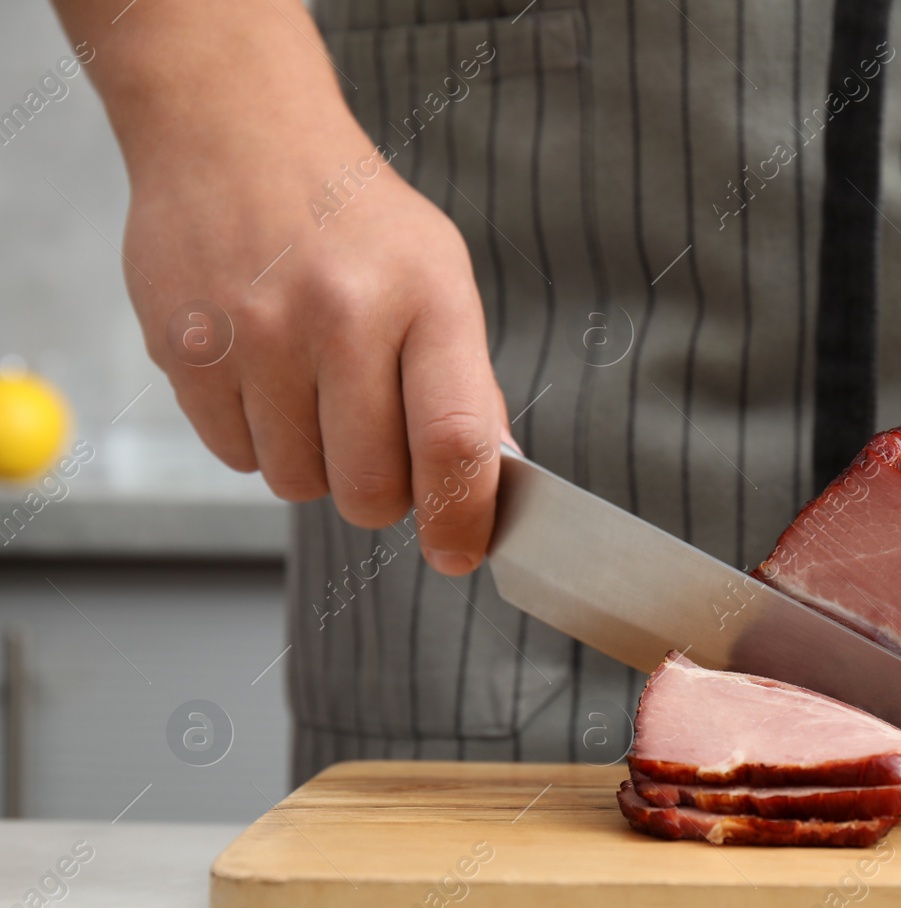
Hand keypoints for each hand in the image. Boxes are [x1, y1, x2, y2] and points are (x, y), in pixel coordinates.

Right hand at [121, 119, 507, 575]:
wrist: (237, 134)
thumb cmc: (354, 220)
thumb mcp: (440, 278)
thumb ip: (465, 386)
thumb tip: (487, 490)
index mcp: (426, 297)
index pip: (454, 440)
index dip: (461, 517)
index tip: (458, 554)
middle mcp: (342, 313)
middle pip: (368, 488)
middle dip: (379, 491)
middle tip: (374, 440)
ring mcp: (257, 331)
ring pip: (296, 483)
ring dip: (312, 460)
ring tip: (312, 382)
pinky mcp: (187, 347)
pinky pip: (235, 457)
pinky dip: (255, 436)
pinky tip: (263, 370)